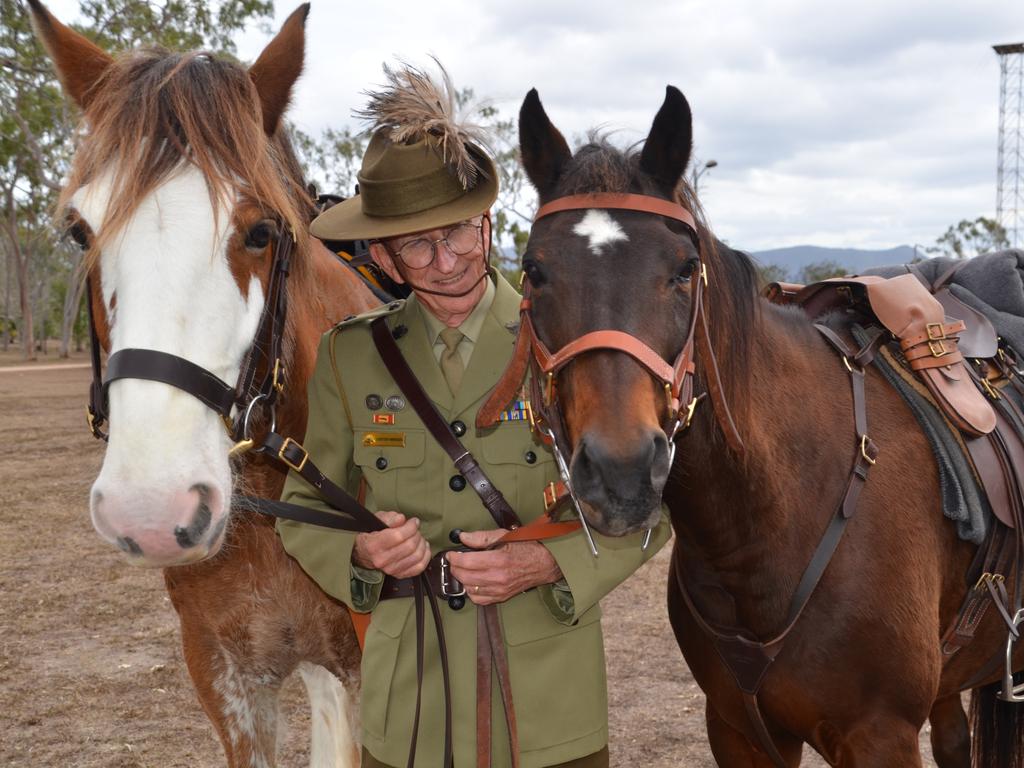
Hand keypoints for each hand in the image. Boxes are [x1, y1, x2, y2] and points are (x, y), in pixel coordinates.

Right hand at [352, 511, 429, 578]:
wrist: (365, 553)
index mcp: (374, 545)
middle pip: (409, 546)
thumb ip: (390, 518)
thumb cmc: (373, 534)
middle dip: (417, 534)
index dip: (411, 527)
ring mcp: (391, 570)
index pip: (398, 536)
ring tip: (419, 538)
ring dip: (422, 544)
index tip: (414, 521)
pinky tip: (423, 548)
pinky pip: (419, 567)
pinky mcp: (399, 575)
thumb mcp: (377, 520)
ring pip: (416, 556)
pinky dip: (425, 556)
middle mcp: (381, 560)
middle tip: (415, 529)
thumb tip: (401, 519)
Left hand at [446, 529, 562, 605]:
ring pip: (469, 588)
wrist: (545, 564)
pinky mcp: (501, 597)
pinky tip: (474, 582)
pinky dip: (471, 591)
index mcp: (498, 560)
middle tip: (455, 561)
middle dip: (455, 568)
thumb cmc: (527, 547)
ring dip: (462, 579)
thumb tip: (462, 537)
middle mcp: (498, 577)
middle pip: (464, 576)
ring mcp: (499, 590)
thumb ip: (481, 537)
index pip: (466, 562)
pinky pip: (478, 599)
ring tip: (464, 570)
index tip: (451, 554)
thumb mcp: (505, 535)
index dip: (454, 558)